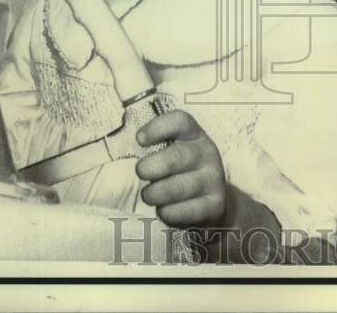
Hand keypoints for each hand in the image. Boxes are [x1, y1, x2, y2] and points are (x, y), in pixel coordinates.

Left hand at [135, 110, 227, 228]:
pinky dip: (168, 213)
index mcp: (194, 135)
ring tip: (150, 195)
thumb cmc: (180, 172)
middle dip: (150, 168)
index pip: (180, 121)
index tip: (140, 139)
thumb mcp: (172, 152)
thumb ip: (154, 145)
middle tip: (141, 173)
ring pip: (177, 188)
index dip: (158, 128)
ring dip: (155, 194)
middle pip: (176, 157)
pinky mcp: (215, 204)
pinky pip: (184, 211)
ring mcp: (213, 179)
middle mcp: (207, 154)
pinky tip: (165, 210)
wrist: (211, 201)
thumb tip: (121, 137)